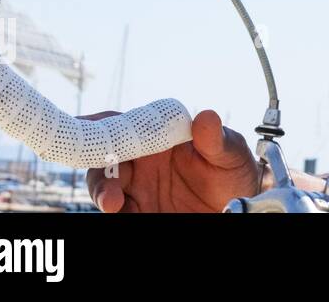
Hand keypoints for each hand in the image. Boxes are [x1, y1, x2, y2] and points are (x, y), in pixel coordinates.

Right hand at [81, 108, 260, 212]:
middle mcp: (142, 162)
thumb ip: (215, 139)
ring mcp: (138, 188)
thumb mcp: (231, 153)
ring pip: (105, 186)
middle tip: (106, 176)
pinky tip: (120, 211)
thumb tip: (206, 117)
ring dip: (103, 191)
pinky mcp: (140, 211)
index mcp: (158, 138)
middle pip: (105, 158)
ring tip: (112, 203)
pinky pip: (120, 211)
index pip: (123, 125)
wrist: (238, 205)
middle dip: (98, 165)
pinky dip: (114, 210)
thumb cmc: (233, 172)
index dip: (101, 124)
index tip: (89, 126)